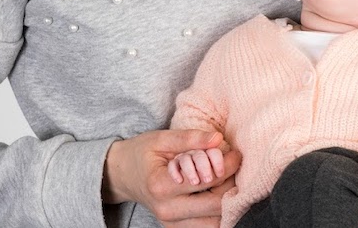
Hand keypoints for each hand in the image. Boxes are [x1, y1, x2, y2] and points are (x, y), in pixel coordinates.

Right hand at [102, 129, 240, 223]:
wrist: (123, 175)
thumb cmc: (142, 153)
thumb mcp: (162, 139)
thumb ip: (190, 138)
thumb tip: (218, 138)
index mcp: (161, 186)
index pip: (205, 181)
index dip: (227, 166)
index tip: (235, 153)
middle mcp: (167, 210)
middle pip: (215, 206)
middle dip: (230, 183)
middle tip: (233, 165)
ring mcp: (171, 223)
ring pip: (214, 222)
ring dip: (226, 200)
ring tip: (224, 179)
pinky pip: (206, 225)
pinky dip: (217, 211)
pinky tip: (217, 191)